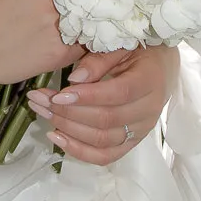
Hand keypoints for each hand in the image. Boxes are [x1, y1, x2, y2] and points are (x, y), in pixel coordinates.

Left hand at [26, 43, 178, 165]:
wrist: (161, 65)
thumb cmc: (137, 49)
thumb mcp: (120, 45)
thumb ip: (99, 60)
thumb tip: (74, 80)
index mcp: (149, 81)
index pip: (118, 94)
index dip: (87, 96)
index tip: (58, 93)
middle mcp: (148, 111)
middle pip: (106, 120)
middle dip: (68, 112)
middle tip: (39, 99)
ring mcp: (140, 131)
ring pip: (102, 140)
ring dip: (68, 129)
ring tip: (42, 112)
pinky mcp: (131, 143)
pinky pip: (105, 156)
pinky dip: (79, 151)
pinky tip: (56, 137)